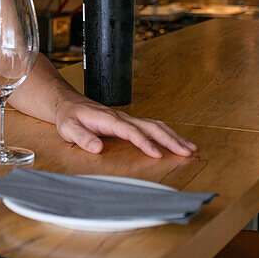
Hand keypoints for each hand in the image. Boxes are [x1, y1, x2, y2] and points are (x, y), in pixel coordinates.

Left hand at [53, 98, 196, 157]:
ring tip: (189, 148)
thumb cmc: (69, 117)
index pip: (131, 131)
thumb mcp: (69, 128)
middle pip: (151, 127)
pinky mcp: (129, 122)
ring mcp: (127, 119)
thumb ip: (82, 138)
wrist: (68, 103)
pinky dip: (166, 134)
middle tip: (186, 152)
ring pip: (155, 125)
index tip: (156, 154)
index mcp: (109, 119)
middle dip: (170, 139)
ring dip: (173, 136)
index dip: (145, 143)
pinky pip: (151, 127)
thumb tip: (97, 147)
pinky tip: (175, 141)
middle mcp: (122, 117)